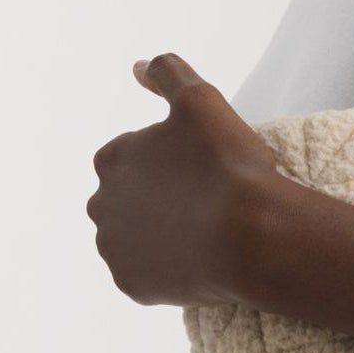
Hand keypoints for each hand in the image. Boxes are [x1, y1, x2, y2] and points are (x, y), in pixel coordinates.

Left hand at [86, 52, 281, 307]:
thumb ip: (167, 73)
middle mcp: (101, 204)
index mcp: (112, 159)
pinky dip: (167, 268)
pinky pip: (146, 274)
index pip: (131, 155)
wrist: (252, 236)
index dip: (167, 160)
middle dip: (156, 198)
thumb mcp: (201, 100)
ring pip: (134, 237)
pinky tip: (198, 258)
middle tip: (202, 200)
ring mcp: (115, 249)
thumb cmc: (228, 164)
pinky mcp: (131, 286)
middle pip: (127, 198)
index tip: (199, 167)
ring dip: (159, 233)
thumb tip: (136, 66)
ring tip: (202, 231)